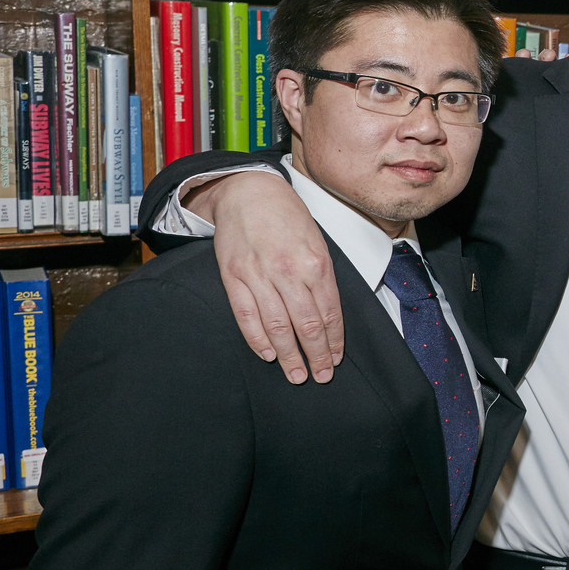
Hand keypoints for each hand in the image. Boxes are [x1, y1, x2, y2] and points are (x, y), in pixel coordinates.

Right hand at [191, 170, 346, 382]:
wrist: (249, 193)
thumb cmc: (289, 218)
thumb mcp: (318, 243)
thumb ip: (323, 278)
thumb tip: (331, 316)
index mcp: (315, 264)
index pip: (329, 313)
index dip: (333, 341)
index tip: (335, 359)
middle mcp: (288, 272)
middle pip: (306, 325)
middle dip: (315, 356)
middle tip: (320, 377)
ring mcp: (258, 276)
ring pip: (277, 326)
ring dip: (288, 355)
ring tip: (296, 375)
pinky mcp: (233, 277)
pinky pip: (246, 316)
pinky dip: (258, 339)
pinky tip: (268, 355)